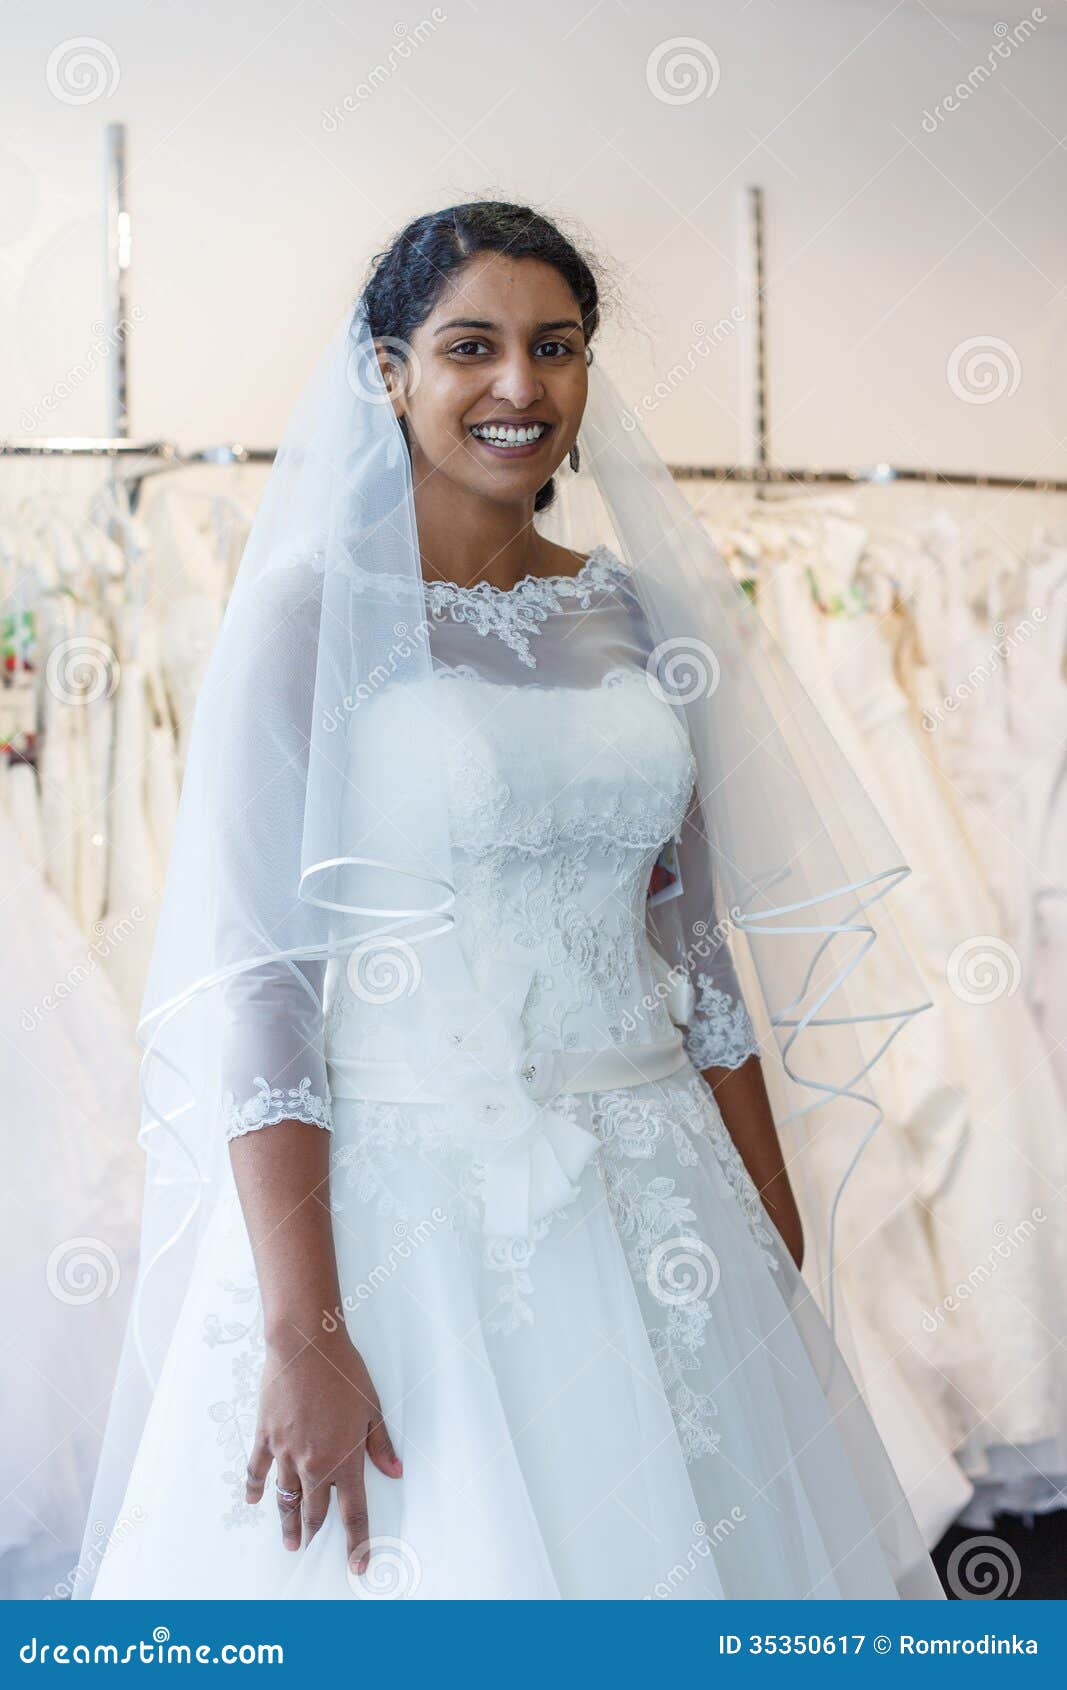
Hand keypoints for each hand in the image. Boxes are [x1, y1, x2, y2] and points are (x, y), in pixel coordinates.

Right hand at [245, 1324, 402, 1577]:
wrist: (305, 1346)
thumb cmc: (344, 1371)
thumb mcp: (372, 1407)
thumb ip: (381, 1445)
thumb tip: (395, 1472)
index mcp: (344, 1459)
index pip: (354, 1512)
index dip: (357, 1542)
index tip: (358, 1565)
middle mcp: (314, 1464)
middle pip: (314, 1511)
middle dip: (314, 1535)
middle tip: (311, 1551)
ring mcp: (286, 1453)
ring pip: (286, 1498)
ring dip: (287, 1522)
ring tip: (289, 1541)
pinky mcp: (265, 1437)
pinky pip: (257, 1470)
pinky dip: (255, 1488)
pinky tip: (254, 1500)